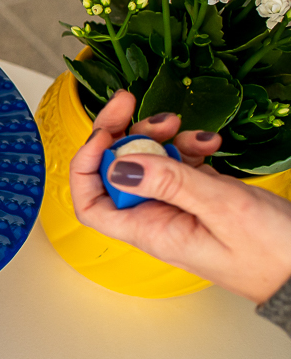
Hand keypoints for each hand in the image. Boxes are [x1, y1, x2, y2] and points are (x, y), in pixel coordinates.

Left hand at [70, 90, 290, 304]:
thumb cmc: (275, 255)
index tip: (102, 135)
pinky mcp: (203, 196)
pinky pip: (181, 163)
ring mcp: (179, 206)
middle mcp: (158, 219)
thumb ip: (171, 184)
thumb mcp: (222, 210)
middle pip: (115, 173)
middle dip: (121, 135)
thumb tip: (118, 165)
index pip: (91, 204)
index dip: (86, 168)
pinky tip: (208, 141)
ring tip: (178, 124)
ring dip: (157, 136)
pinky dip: (188, 146)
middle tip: (130, 103)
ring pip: (148, 162)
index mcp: (151, 232)